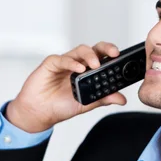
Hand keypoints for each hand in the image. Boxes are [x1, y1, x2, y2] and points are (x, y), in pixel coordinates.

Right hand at [6, 42, 126, 132]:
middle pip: (94, 49)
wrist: (39, 112)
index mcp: (88, 71)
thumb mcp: (86, 103)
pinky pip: (63, 59)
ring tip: (95, 65)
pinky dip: (72, 62)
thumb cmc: (60, 105)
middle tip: (114, 53)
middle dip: (106, 48)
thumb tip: (122, 99)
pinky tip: (78, 68)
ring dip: (90, 56)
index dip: (112, 55)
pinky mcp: (51, 63)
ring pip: (80, 50)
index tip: (121, 58)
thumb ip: (103, 99)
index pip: (103, 57)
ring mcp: (66, 62)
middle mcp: (78, 63)